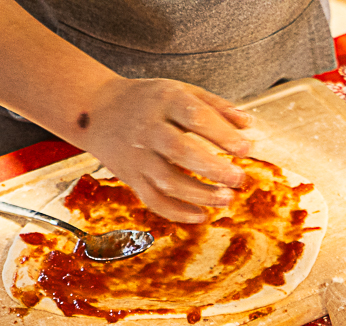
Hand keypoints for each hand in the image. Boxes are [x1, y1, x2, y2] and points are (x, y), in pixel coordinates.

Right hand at [80, 76, 254, 222]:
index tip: (246, 149)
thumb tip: (249, 125)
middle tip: (238, 179)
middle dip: (213, 169)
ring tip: (226, 198)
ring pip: (168, 181)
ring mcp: (138, 155)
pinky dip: (177, 213)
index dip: (222, 135)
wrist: (97, 110)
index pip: (195, 117)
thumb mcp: (181, 91)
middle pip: (180, 151)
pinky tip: (200, 215)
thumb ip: (216, 107)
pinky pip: (153, 200)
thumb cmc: (149, 101)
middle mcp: (148, 128)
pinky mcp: (131, 177)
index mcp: (165, 100)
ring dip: (200, 194)